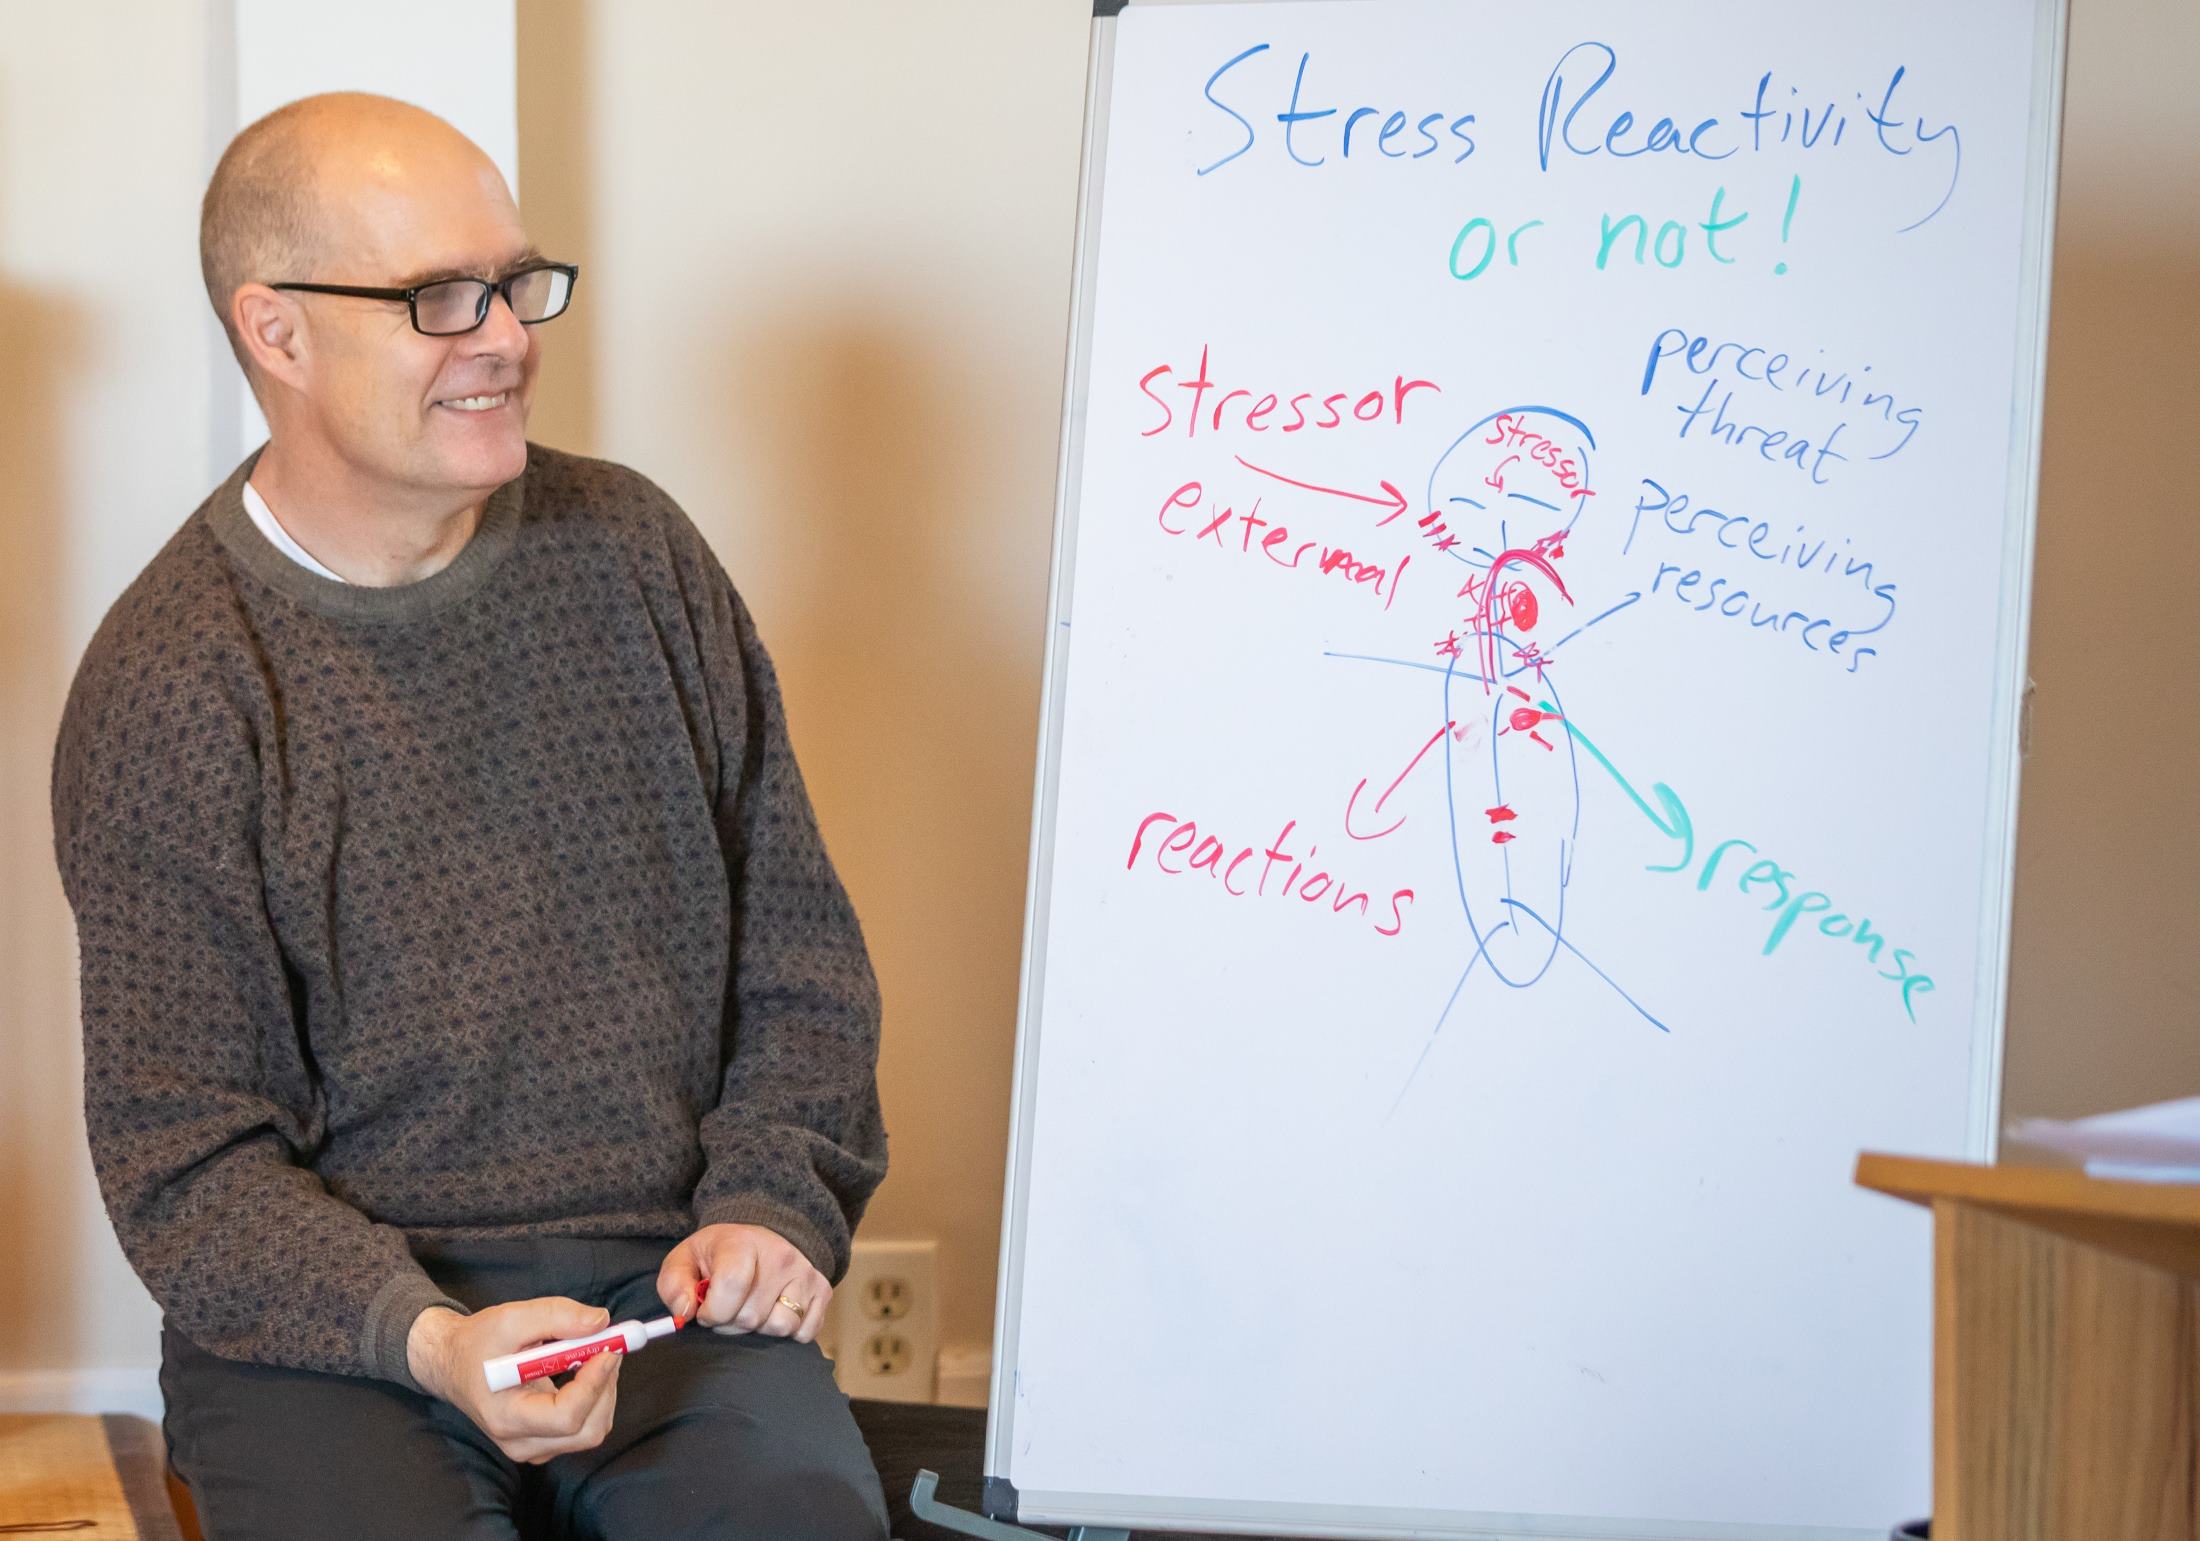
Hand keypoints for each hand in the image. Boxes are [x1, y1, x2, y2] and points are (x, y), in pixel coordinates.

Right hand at [406, 1298, 621, 1463]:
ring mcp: (533, 1448)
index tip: (610, 1347)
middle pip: (587, 1430)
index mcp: (506, 1417)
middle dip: (606, 1386)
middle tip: (609, 1346)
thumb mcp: (510, 1318)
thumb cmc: (478, 1342)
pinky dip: (595, 1398)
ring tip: (592, 1354)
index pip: (566, 1417)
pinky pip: (584, 1428)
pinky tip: (582, 1370)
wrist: (453, 1364)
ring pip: (591, 1431)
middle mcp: (520, 1442)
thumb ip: (555, 1316)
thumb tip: (600, 1322)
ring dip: (603, 1390)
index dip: (595, 1382)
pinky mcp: (544, 1442)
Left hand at [657, 1223, 828, 1343]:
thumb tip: (686, 1313)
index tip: (705, 1311)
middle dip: (731, 1323)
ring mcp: (805, 1273)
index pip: (731, 1287)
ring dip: (759, 1328)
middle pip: (750, 1317)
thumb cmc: (717, 1256)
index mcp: (742, 1243)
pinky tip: (773, 1312)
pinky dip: (787, 1332)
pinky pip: (804, 1332)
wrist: (758, 1239)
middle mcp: (780, 1256)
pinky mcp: (822, 1290)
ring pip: (780, 1326)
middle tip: (728, 1307)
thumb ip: (674, 1286)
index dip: (712, 1312)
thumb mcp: (684, 1261)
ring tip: (751, 1309)